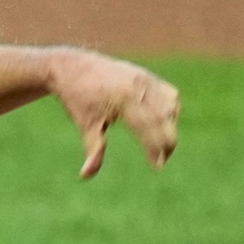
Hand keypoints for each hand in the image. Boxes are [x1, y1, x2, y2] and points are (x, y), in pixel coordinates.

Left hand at [48, 50, 179, 178]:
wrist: (73, 67)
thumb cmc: (78, 98)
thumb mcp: (84, 125)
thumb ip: (93, 150)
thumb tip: (85, 175)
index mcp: (124, 98)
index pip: (148, 127)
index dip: (155, 149)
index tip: (157, 166)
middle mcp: (139, 86)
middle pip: (164, 118)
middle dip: (166, 142)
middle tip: (162, 161)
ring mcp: (146, 78)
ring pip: (170, 106)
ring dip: (170, 127)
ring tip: (162, 147)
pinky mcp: (147, 76)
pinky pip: (169, 95)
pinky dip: (170, 111)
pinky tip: (162, 126)